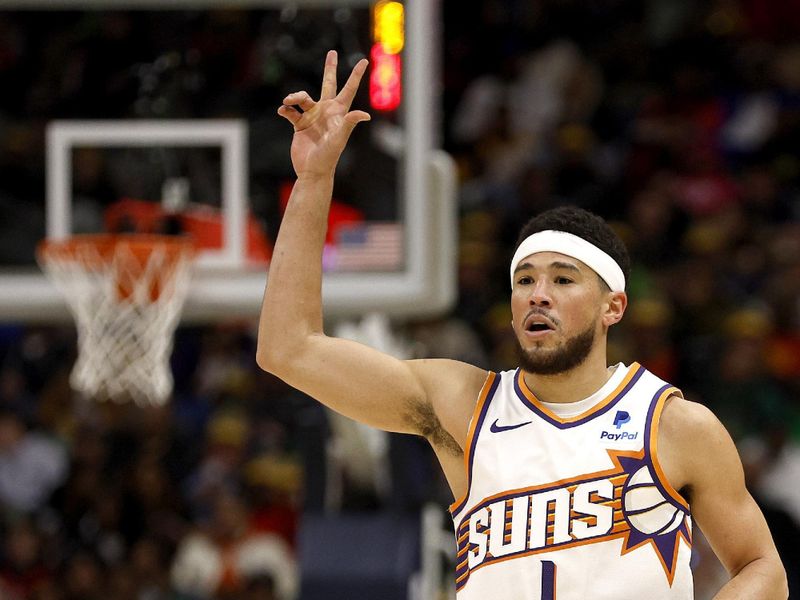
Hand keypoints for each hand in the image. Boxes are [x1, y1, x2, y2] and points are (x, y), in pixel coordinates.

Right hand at [278, 50, 370, 177]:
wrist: (311, 171)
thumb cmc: (328, 157)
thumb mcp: (339, 139)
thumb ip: (348, 124)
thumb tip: (365, 114)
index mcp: (338, 113)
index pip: (349, 90)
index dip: (356, 75)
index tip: (364, 61)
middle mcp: (326, 112)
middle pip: (328, 84)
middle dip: (330, 69)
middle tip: (332, 53)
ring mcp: (312, 117)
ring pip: (303, 97)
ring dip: (295, 96)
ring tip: (289, 101)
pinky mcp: (299, 125)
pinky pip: (290, 112)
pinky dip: (286, 110)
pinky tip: (282, 111)